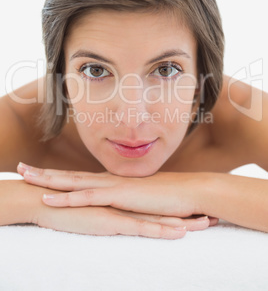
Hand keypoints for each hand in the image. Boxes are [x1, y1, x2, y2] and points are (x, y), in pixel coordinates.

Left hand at [18, 162, 218, 230]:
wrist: (191, 192)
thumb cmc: (172, 198)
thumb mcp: (146, 200)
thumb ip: (132, 202)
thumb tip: (126, 206)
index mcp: (113, 182)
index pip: (81, 178)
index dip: (60, 175)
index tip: (42, 173)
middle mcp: (109, 180)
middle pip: (70, 175)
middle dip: (45, 172)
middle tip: (22, 168)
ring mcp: (112, 186)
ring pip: (73, 182)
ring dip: (48, 180)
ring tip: (26, 177)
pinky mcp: (119, 196)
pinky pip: (88, 197)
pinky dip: (67, 197)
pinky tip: (49, 197)